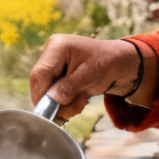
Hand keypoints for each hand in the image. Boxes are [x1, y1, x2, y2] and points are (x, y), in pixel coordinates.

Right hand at [30, 35, 158, 120]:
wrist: (119, 64)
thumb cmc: (107, 64)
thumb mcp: (90, 77)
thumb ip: (68, 88)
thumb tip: (50, 100)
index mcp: (57, 46)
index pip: (40, 74)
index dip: (42, 95)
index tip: (51, 112)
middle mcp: (50, 53)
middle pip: (40, 84)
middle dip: (57, 100)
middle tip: (77, 104)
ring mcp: (52, 64)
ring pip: (46, 92)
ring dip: (64, 102)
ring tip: (83, 97)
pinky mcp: (56, 74)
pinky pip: (53, 94)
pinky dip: (66, 100)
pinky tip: (80, 95)